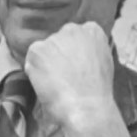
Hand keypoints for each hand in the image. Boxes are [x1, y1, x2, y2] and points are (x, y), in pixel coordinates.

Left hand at [24, 22, 131, 136]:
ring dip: (46, 65)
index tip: (73, 66)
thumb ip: (90, 52)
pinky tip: (47, 85)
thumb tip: (78, 55)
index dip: (73, 53)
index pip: (77, 35)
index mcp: (92, 31)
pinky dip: (35, 73)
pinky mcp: (38, 50)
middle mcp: (73, 29)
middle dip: (58, 56)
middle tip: (63, 77)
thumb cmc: (97, 93)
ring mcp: (54, 39)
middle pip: (58, 41)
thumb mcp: (104, 63)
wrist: (86, 106)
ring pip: (44, 51)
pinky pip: (31, 60)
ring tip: (57, 84)